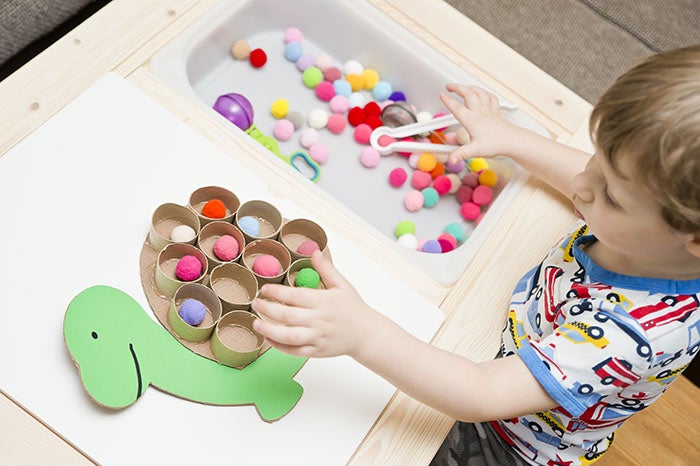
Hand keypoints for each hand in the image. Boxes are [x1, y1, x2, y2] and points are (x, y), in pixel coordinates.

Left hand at [252, 250, 378, 358]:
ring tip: (256, 323)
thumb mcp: (342, 284)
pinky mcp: (317, 351)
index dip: (277, 293)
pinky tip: (269, 338)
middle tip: (255, 303)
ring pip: (289, 336)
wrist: (365, 334)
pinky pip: (295, 351)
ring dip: (269, 330)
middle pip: (287, 316)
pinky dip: (280, 346)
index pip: (295, 296)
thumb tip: (314, 251)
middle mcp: (319, 320)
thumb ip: (326, 269)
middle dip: (267, 309)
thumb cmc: (353, 308)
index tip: (264, 289)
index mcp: (324, 302)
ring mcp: (318, 337)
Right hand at [440, 84, 519, 163]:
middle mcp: (480, 112)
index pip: (457, 107)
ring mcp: (488, 110)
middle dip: (457, 87)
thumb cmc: (496, 144)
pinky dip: (485, 93)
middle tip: (449, 87)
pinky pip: (490, 98)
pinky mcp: (495, 112)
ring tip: (463, 87)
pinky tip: (482, 93)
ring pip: (479, 92)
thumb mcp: (475, 151)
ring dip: (470, 87)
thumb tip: (451, 159)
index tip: (441, 95)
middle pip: (468, 93)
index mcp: (472, 120)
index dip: (447, 100)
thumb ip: (461, 154)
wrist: (512, 141)